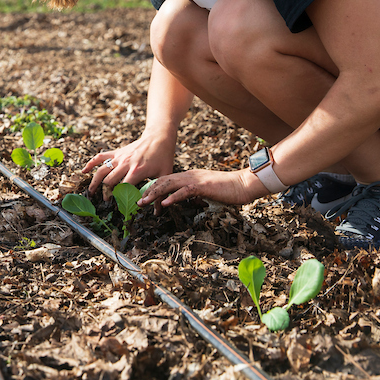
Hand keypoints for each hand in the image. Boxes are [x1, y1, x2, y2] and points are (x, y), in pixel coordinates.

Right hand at [84, 131, 175, 200]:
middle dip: (106, 192)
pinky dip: (91, 164)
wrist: (158, 137)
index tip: (119, 205)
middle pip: (109, 181)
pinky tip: (84, 171)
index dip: (119, 197)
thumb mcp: (164, 174)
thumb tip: (157, 212)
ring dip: (95, 182)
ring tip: (91, 192)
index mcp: (137, 171)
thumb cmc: (163, 156)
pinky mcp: (116, 152)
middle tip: (106, 200)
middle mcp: (125, 164)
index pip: (123, 188)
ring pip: (101, 171)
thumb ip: (159, 193)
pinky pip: (100, 157)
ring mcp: (119, 157)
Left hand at [137, 168, 266, 208]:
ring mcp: (195, 180)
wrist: (243, 184)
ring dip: (154, 194)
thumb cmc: (226, 190)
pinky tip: (163, 204)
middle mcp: (188, 175)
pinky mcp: (203, 186)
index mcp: (188, 176)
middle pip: (162, 181)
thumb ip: (193, 194)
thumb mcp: (205, 191)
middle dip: (147, 191)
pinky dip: (172, 197)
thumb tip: (184, 201)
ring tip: (143, 203)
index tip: (141, 197)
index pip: (165, 180)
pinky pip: (184, 192)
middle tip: (136, 201)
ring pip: (169, 184)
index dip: (151, 188)